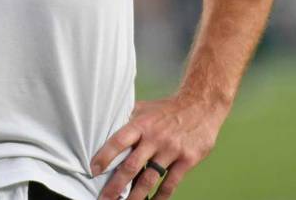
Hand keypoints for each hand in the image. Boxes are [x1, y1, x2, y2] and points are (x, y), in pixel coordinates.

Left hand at [90, 95, 226, 199]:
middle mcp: (155, 138)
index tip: (93, 171)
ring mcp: (172, 149)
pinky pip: (170, 183)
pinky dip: (160, 196)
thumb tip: (105, 127)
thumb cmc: (168, 108)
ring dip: (136, 196)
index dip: (104, 156)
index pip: (118, 141)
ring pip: (149, 179)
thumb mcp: (145, 108)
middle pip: (131, 166)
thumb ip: (127, 120)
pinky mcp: (187, 159)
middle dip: (115, 186)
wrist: (202, 104)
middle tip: (104, 199)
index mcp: (142, 124)